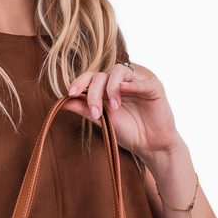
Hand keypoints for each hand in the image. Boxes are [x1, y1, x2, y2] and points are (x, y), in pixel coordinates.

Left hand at [64, 59, 181, 160]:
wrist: (150, 146)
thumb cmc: (129, 133)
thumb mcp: (103, 121)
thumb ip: (85, 109)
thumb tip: (63, 102)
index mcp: (108, 88)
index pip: (91, 77)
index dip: (79, 82)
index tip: (70, 93)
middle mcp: (121, 82)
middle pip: (102, 75)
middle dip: (94, 93)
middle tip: (95, 113)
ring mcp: (138, 82)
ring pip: (119, 71)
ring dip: (111, 88)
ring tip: (113, 108)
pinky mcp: (154, 87)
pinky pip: (141, 81)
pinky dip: (131, 85)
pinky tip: (123, 92)